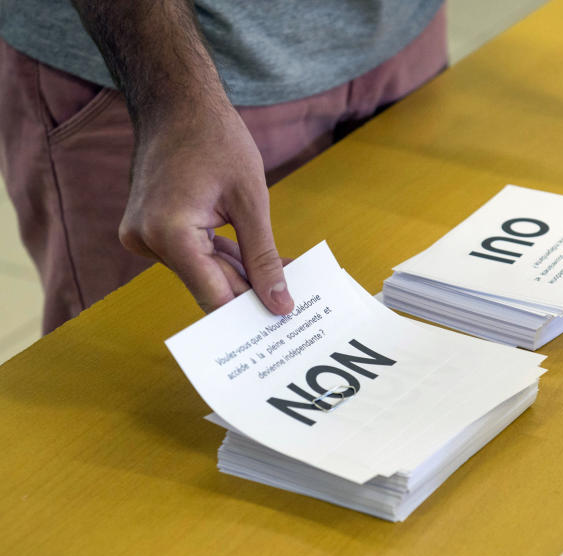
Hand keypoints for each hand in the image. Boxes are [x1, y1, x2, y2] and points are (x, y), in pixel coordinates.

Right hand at [119, 101, 293, 315]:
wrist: (176, 103)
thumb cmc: (216, 140)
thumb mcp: (251, 201)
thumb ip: (263, 257)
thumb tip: (279, 303)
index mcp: (169, 234)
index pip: (214, 295)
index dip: (250, 309)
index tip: (283, 318)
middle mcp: (146, 241)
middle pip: (207, 285)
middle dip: (250, 292)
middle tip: (291, 298)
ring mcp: (143, 236)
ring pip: (201, 272)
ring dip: (240, 275)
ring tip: (283, 277)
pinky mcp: (149, 230)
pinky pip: (191, 255)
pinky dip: (222, 259)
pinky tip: (257, 265)